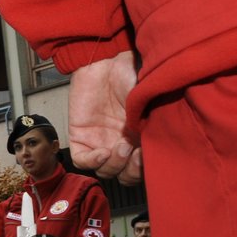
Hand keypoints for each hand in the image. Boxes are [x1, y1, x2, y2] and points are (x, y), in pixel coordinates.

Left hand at [66, 52, 141, 183]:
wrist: (107, 61)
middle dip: (130, 170)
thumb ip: (151, 127)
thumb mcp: (148, 104)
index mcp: (139, 138)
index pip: (141, 169)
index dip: (144, 169)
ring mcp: (100, 141)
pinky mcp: (80, 137)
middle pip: (124, 175)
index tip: (147, 154)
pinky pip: (84, 161)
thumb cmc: (132, 77)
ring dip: (115, 164)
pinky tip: (102, 151)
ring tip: (121, 145)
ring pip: (105, 171)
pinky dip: (94, 162)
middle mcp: (121, 144)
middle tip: (133, 151)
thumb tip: (157, 147)